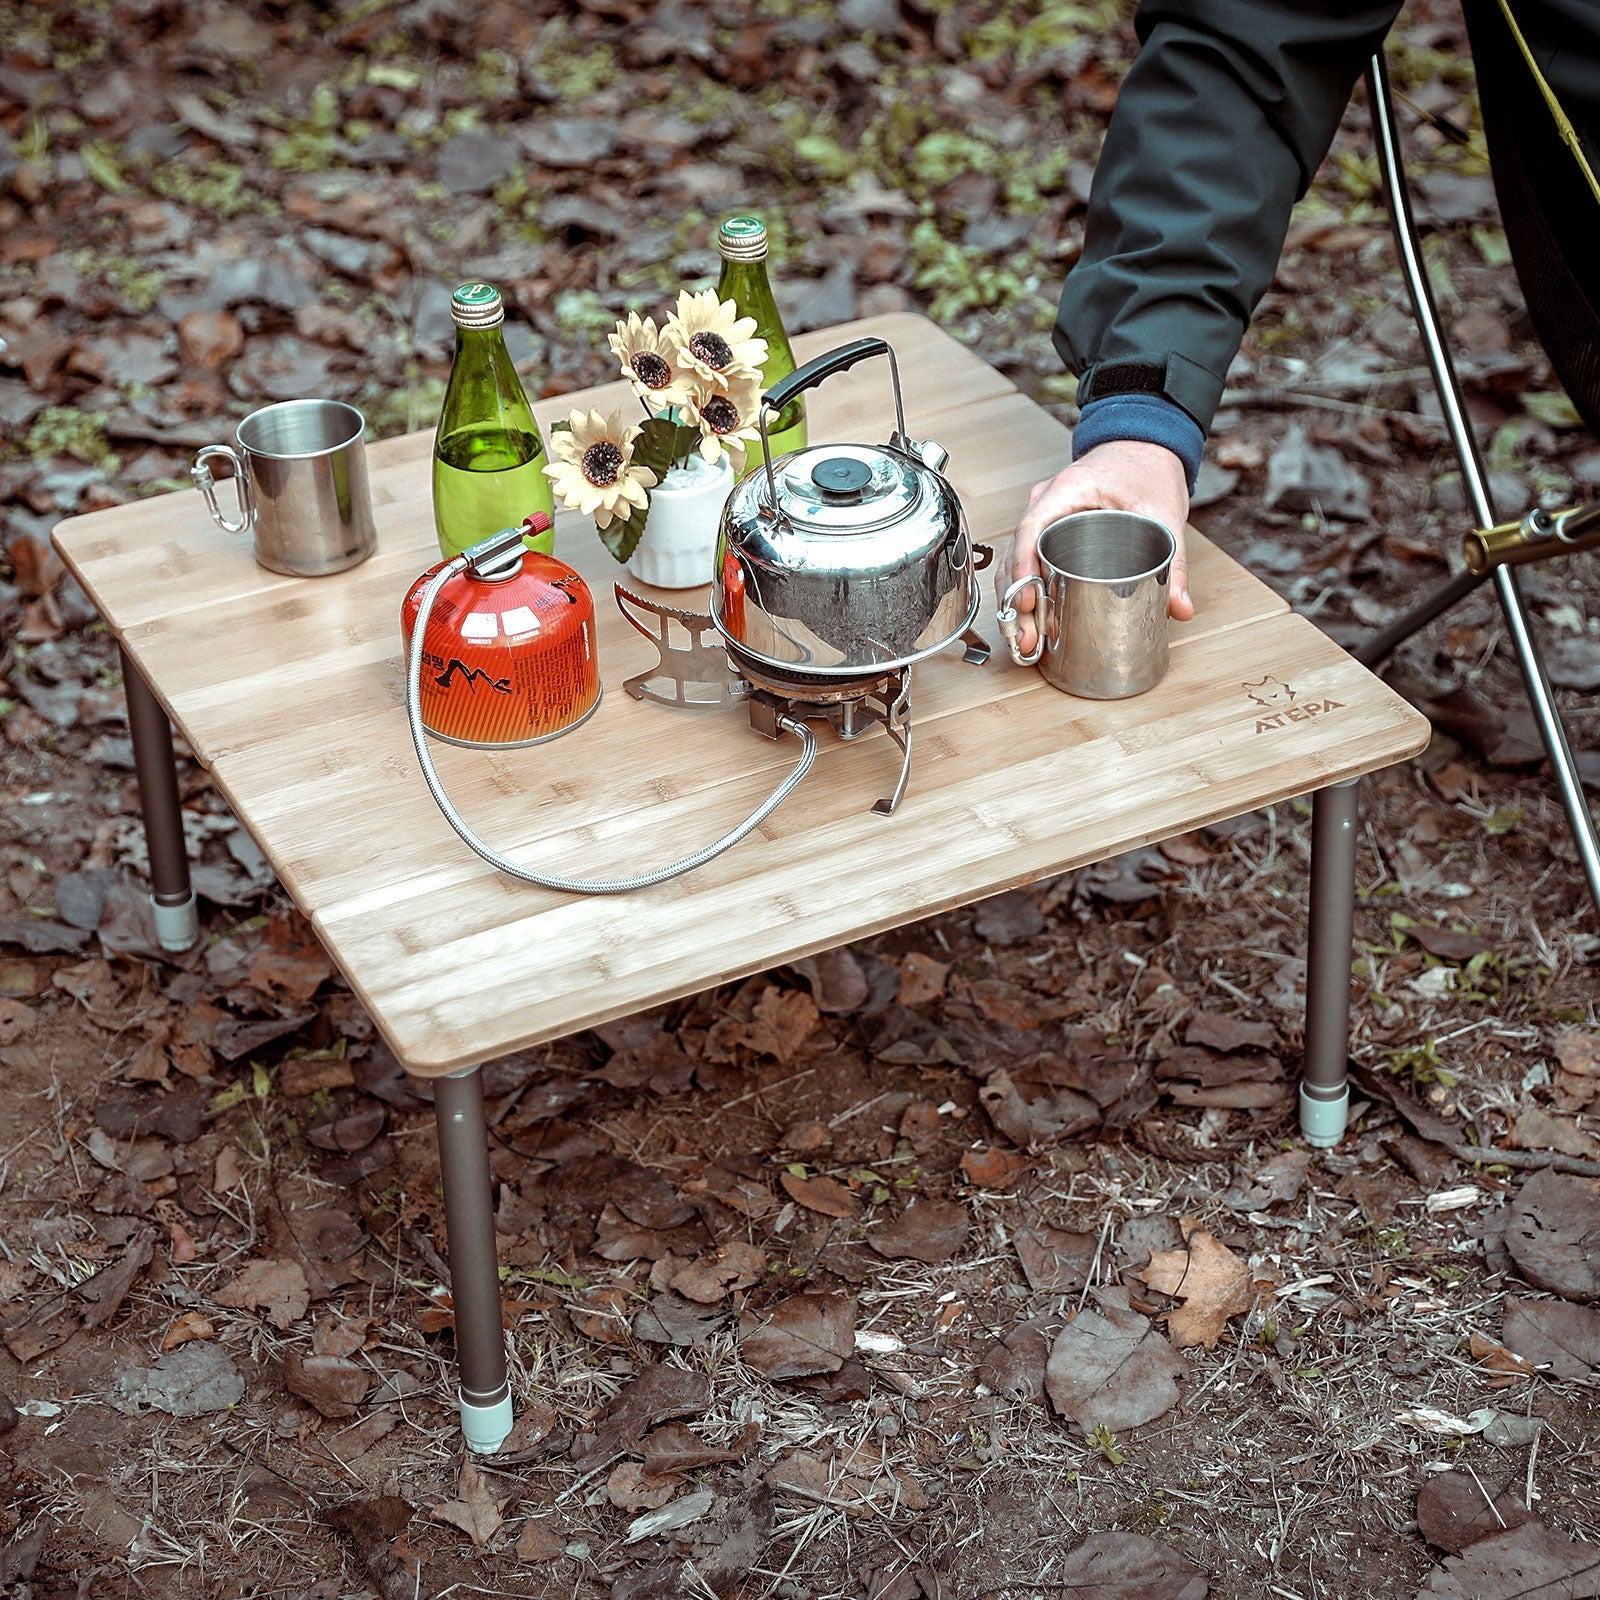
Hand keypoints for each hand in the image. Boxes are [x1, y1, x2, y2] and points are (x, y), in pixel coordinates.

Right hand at [999, 440, 1193, 656]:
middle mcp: (1047, 501)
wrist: (1146, 444)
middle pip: (1016, 554)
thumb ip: (1175, 564)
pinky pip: (1027, 558)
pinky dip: (1024, 588)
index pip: (1030, 531)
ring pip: (1016, 560)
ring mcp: (1045, 514)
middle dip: (1015, 599)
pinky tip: (1029, 617)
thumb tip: (1180, 609)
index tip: (1027, 602)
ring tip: (1025, 637)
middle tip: (1026, 636)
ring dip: (1015, 599)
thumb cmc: (1148, 468)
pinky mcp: (1050, 527)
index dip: (1022, 569)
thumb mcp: (1164, 515)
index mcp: (1068, 489)